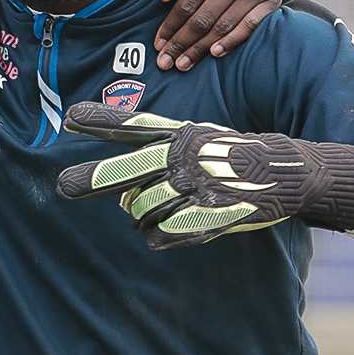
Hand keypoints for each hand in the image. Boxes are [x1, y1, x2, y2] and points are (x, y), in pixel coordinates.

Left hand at [55, 102, 353, 250]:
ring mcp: (198, 186)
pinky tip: (159, 236)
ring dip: (139, 218)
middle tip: (64, 186)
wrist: (289, 172)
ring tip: (147, 218)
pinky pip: (166, 234)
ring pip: (143, 210)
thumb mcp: (197, 141)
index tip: (69, 117)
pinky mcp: (212, 214)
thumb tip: (118, 193)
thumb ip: (157, 157)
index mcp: (180, 136)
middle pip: (129, 170)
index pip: (134, 126)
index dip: (101, 122)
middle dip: (95, 178)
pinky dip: (158, 238)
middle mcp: (185, 158)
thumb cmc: (230, 156)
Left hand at [152, 0, 279, 71]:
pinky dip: (231, 41)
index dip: (171, 26)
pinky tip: (214, 53)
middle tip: (166, 61)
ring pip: (224, 25)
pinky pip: (249, 26)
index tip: (158, 44)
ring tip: (184, 63)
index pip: (188, 2)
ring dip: (201, 48)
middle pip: (204, 18)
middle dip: (182, 42)